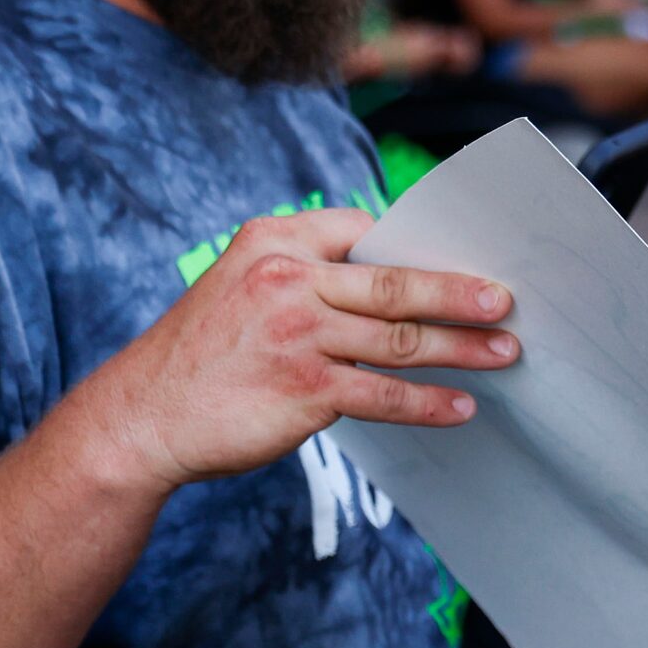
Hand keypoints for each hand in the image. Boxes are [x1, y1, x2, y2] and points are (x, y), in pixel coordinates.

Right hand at [77, 208, 515, 492]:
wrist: (140, 418)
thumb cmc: (206, 354)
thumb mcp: (243, 285)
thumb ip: (309, 274)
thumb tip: (397, 277)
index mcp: (273, 241)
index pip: (365, 229)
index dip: (420, 244)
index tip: (468, 255)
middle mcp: (286, 279)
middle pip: (396, 282)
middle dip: (460, 292)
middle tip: (507, 300)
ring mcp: (296, 334)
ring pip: (400, 339)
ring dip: (461, 348)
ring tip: (503, 353)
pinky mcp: (303, 388)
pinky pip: (384, 395)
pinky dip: (429, 403)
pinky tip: (461, 406)